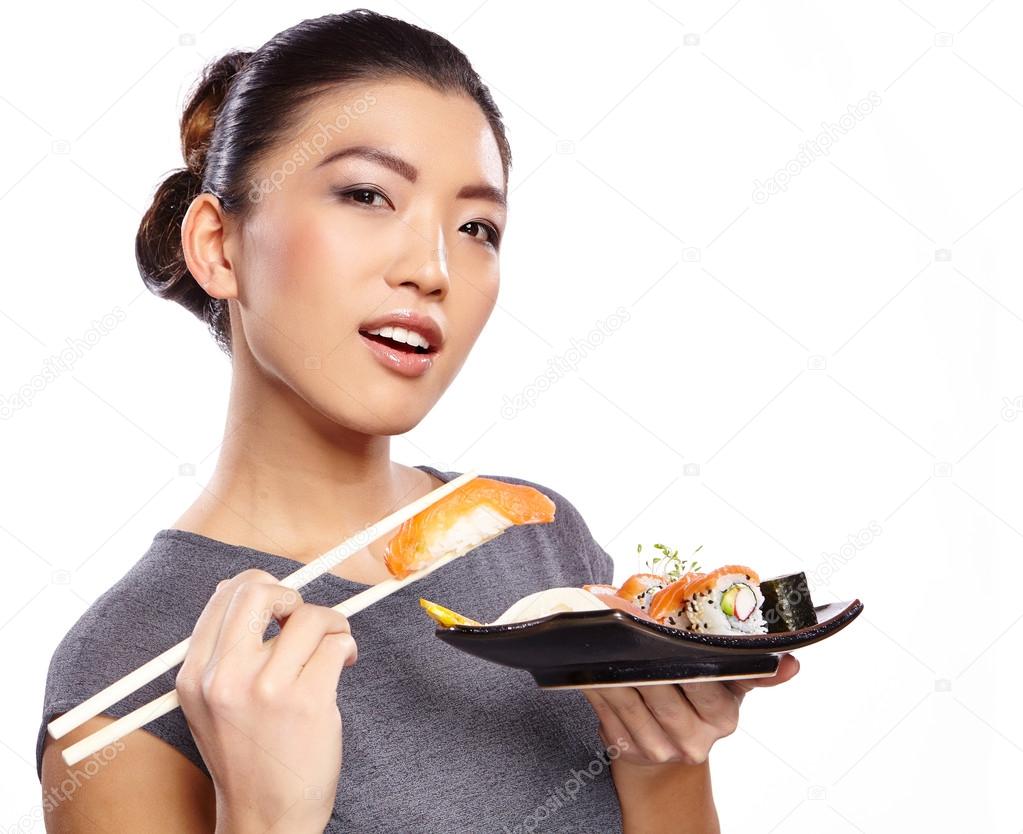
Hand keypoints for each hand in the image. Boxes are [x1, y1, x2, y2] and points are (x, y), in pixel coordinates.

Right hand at [175, 569, 356, 832]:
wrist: (266, 816)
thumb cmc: (247, 754)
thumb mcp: (212, 703)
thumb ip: (223, 650)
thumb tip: (240, 587)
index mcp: (196, 674)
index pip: (226, 595)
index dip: (262, 587)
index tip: (281, 607)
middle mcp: (225, 678)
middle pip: (259, 591)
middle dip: (292, 596)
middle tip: (304, 619)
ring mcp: (266, 690)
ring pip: (310, 616)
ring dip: (333, 624)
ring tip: (334, 646)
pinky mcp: (307, 702)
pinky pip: (337, 644)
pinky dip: (347, 648)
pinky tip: (343, 666)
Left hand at [581, 654, 799, 765]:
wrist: (670, 750)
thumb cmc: (698, 701)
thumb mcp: (729, 684)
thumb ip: (752, 670)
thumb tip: (791, 663)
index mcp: (724, 714)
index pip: (708, 682)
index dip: (690, 658)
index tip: (673, 633)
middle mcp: (696, 737)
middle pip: (663, 690)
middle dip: (641, 657)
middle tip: (622, 623)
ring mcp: (662, 747)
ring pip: (631, 701)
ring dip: (611, 671)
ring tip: (599, 641)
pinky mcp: (630, 751)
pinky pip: (608, 714)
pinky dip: (597, 690)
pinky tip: (589, 670)